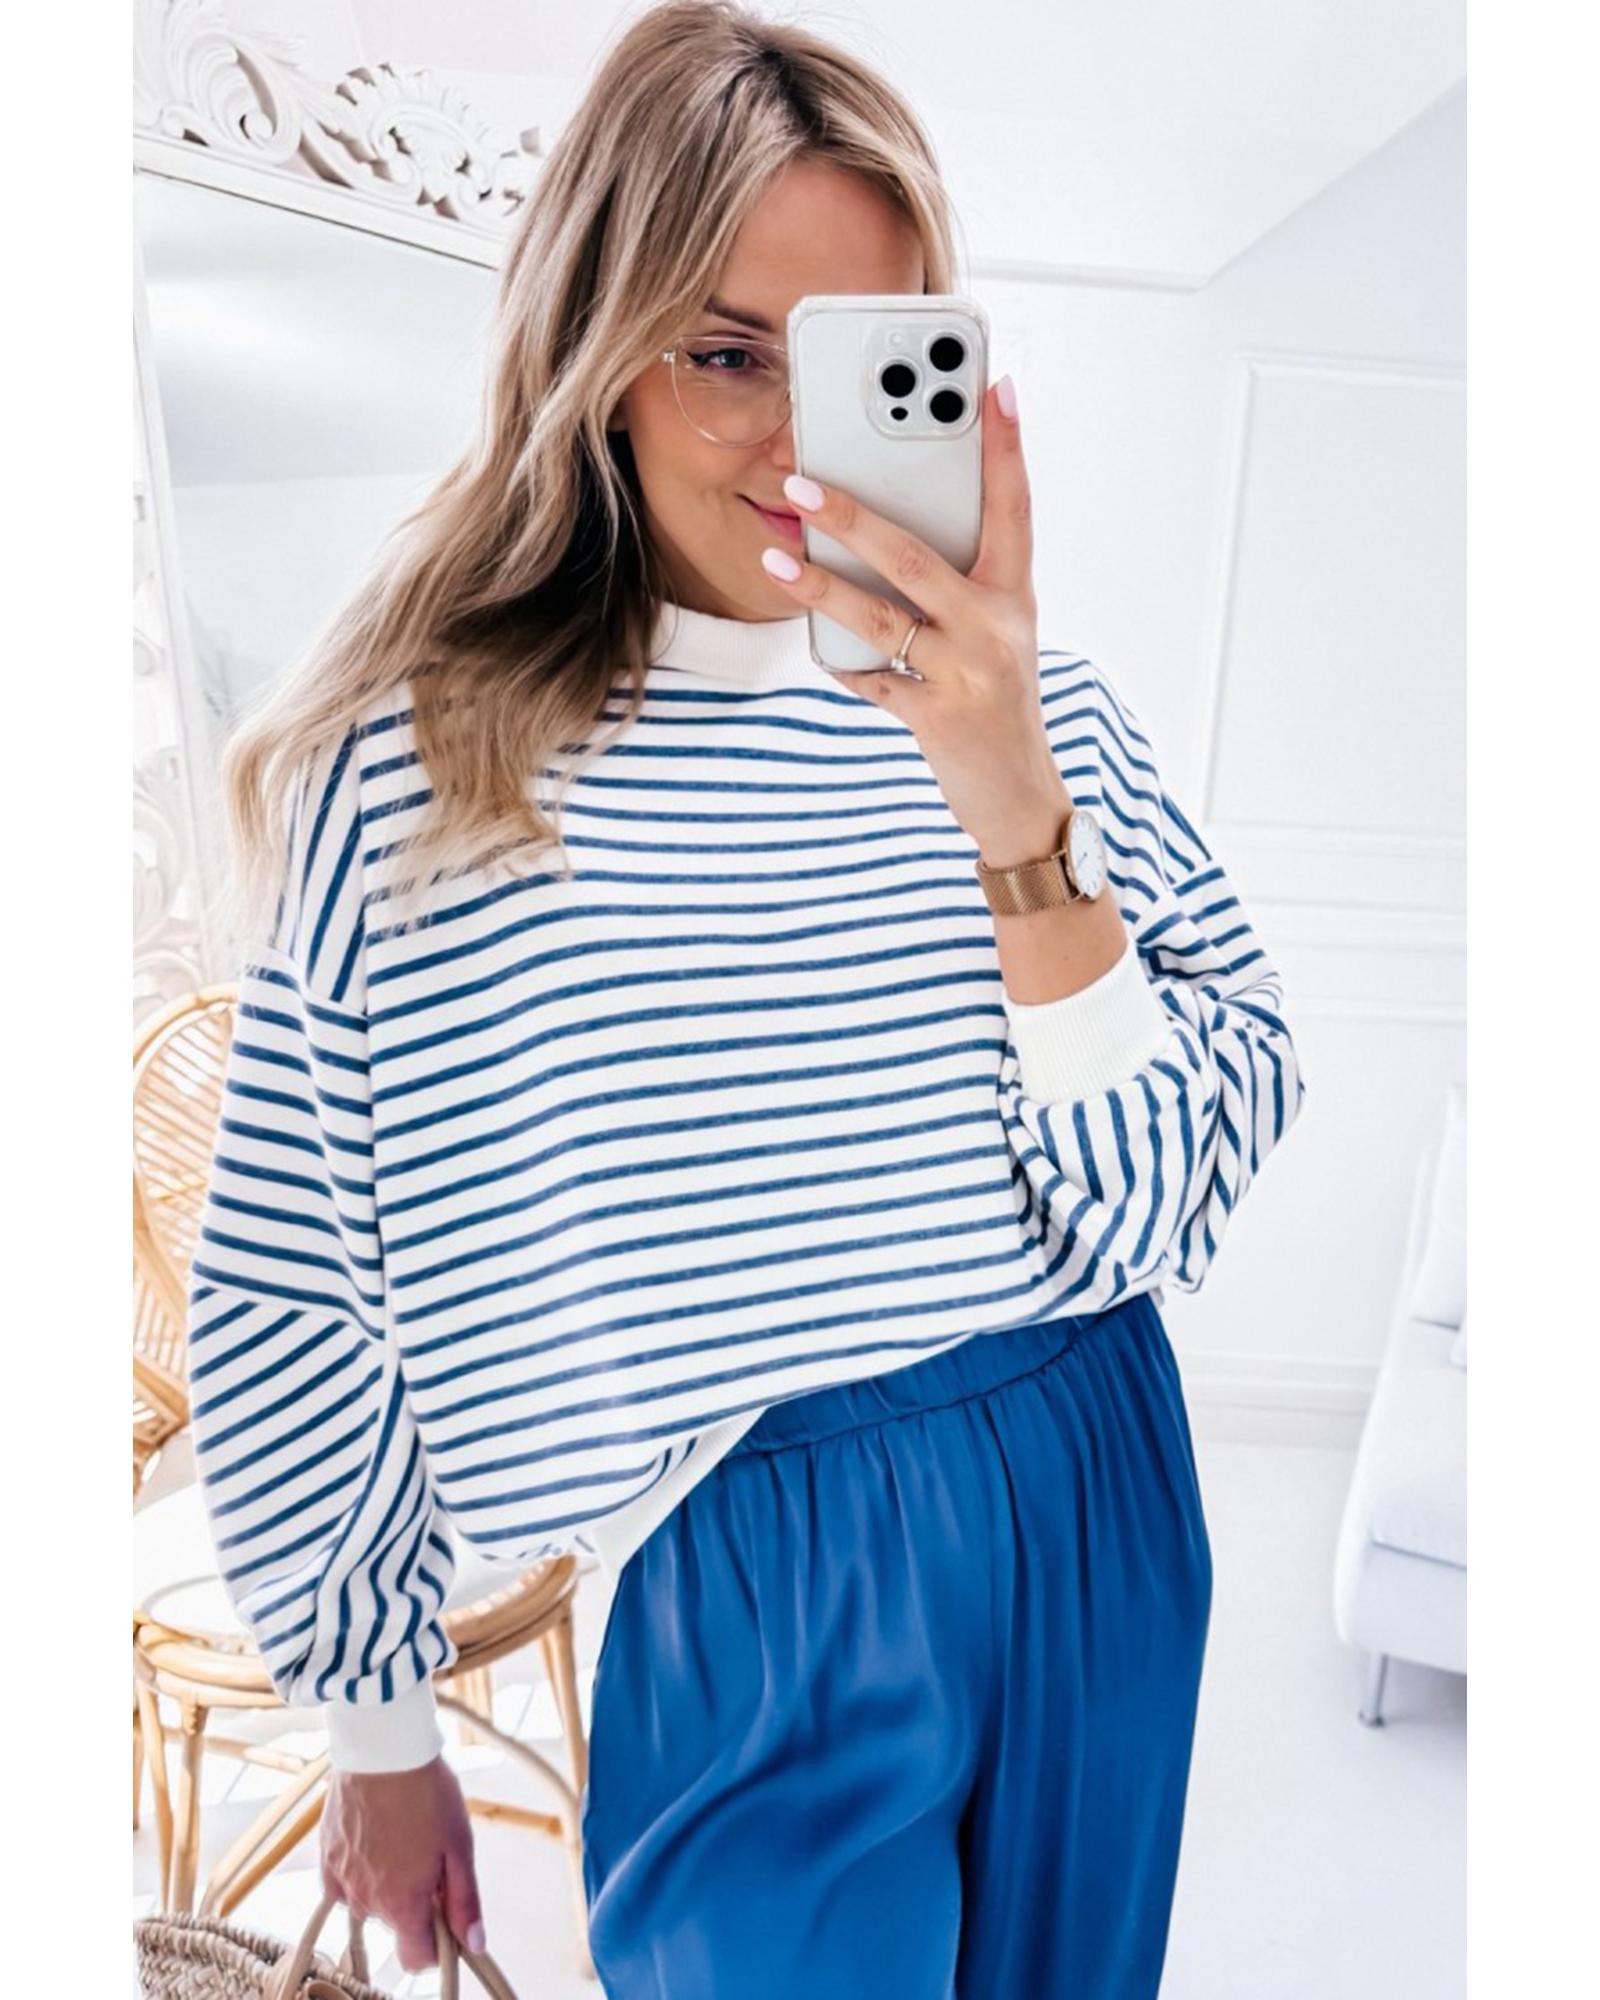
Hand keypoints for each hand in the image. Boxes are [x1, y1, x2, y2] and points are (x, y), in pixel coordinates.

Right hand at [320, 1756, 484, 1974]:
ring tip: (404, 1838)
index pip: (416, 1959)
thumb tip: (473, 1943)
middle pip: (396, 1924)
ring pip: (370, 1902)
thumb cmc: (426, 1791)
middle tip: (431, 1857)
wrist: (381, 1749)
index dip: (437, 1943)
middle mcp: (367, 1900)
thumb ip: (464, 1901)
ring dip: (387, 1885)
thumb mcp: (459, 1846)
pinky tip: (374, 1842)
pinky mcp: (326, 1855)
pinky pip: (343, 1883)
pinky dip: (359, 1872)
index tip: (446, 1914)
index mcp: (402, 1904)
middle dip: (415, 1903)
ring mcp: (341, 1879)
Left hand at [760, 374, 1071, 863]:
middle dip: (854, 515)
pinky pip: (872, 679)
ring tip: (776, 559)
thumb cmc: (997, 702)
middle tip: (803, 479)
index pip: (1014, 506)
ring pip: (880, 616)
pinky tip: (816, 647)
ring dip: (820, 586)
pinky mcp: (939, 717)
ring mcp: (969, 673)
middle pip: (915, 556)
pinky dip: (841, 664)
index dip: (1006, 446)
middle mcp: (997, 627)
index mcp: (1015, 595)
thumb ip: (958, 588)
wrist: (1020, 797)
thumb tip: (879, 535)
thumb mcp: (997, 637)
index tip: (996, 386)